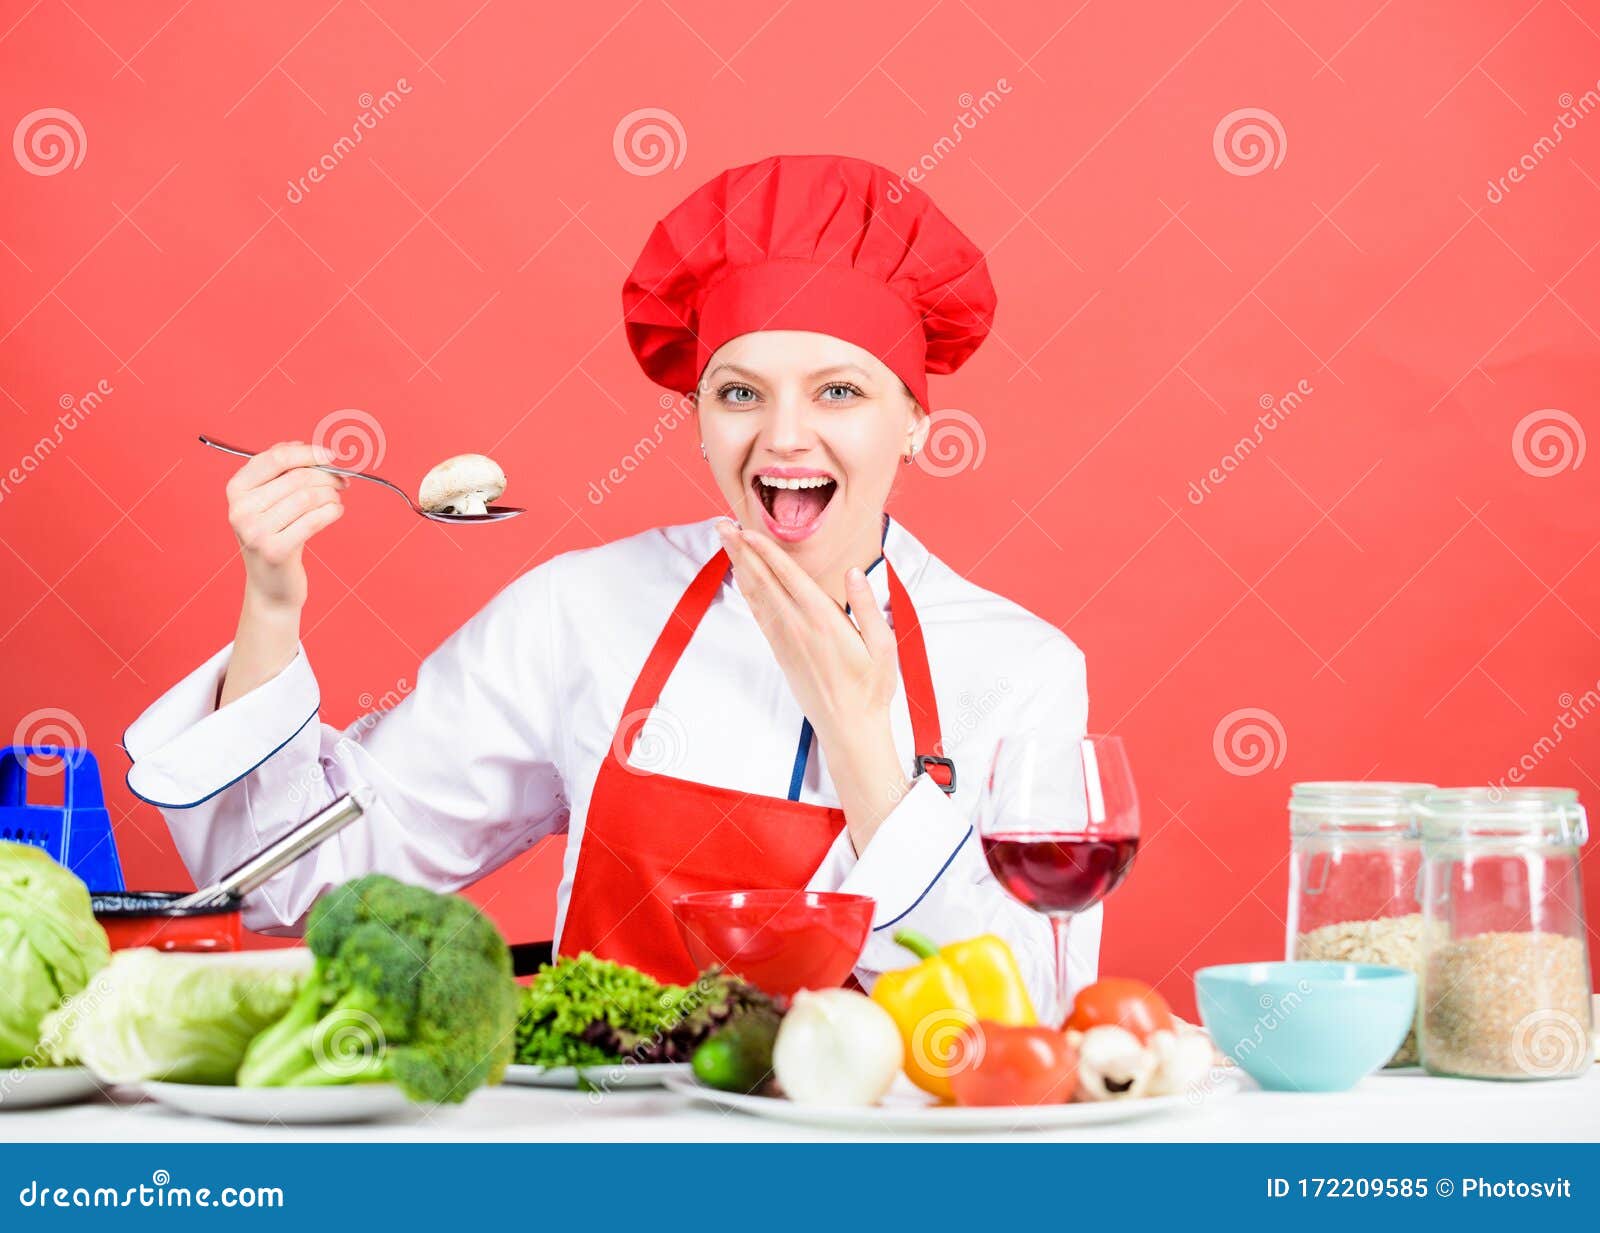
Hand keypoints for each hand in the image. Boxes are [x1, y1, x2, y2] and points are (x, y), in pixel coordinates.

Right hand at [225, 441, 348, 611]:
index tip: (332, 455)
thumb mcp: (270, 501)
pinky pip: (314, 519)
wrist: (271, 586)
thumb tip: (304, 445)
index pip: (276, 458)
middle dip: (327, 475)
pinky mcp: (274, 550)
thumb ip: (281, 471)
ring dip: (331, 494)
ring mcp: (255, 531)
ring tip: (336, 499)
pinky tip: (336, 511)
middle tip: (343, 481)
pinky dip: (332, 511)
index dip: (309, 452)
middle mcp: (240, 509)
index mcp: (236, 489)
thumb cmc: (276, 536)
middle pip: (296, 477)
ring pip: (308, 497)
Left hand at [716, 521, 909, 847]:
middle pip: (763, 580)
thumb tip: (852, 572)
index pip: (788, 576)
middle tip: (721, 524)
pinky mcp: (781, 651)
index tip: (746, 529)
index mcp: (824, 620)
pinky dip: (747, 590)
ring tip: (725, 541)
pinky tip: (741, 576)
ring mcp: (785, 639)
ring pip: (756, 594)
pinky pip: (759, 613)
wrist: (849, 728)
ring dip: (739, 565)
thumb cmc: (872, 687)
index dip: (765, 550)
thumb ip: (867, 606)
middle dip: (741, 550)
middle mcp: (798, 627)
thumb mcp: (883, 646)